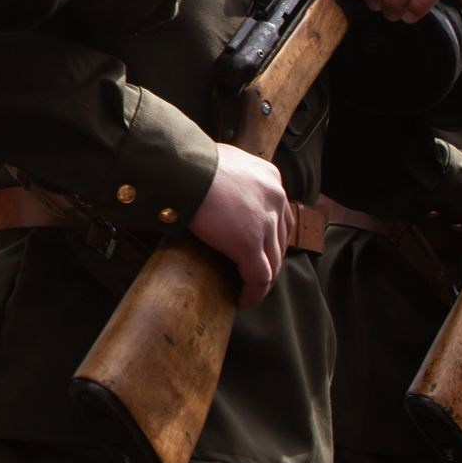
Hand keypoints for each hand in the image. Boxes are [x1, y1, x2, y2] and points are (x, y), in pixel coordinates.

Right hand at [187, 144, 291, 308]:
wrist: (181, 168)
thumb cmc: (190, 162)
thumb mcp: (223, 162)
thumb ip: (232, 177)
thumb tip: (217, 188)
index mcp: (270, 178)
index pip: (280, 215)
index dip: (270, 237)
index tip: (258, 250)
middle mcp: (275, 198)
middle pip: (280, 240)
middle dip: (268, 261)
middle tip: (251, 275)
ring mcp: (265, 221)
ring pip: (273, 262)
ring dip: (262, 282)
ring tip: (247, 292)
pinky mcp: (249, 243)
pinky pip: (259, 277)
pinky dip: (253, 293)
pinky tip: (243, 300)